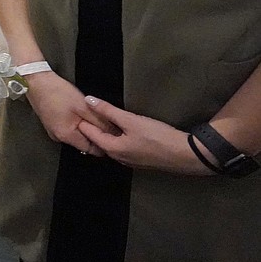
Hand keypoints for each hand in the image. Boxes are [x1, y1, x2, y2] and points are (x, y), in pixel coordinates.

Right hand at [24, 71, 110, 155]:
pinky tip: (78, 112)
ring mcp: (53, 130)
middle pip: (83, 142)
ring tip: (89, 114)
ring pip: (76, 134)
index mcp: (66, 136)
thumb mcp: (84, 107)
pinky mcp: (51, 123)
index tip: (111, 135)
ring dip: (85, 127)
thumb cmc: (58, 92)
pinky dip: (76, 123)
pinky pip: (69, 128)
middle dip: (95, 134)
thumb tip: (114, 133)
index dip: (104, 143)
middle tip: (102, 121)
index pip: (91, 149)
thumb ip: (99, 122)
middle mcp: (58, 137)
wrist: (36, 81)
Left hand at [79, 96, 202, 173]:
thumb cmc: (157, 137)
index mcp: (112, 149)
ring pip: (112, 145)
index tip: (73, 111)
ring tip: (99, 119)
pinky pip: (123, 148)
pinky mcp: (141, 160)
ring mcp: (130, 161)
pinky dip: (117, 138)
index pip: (89, 134)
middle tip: (83, 113)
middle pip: (99, 141)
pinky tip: (121, 130)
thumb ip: (108, 110)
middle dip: (91, 128)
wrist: (187, 154)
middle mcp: (118, 158)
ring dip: (105, 133)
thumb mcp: (131, 120)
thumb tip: (88, 100)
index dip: (82, 121)